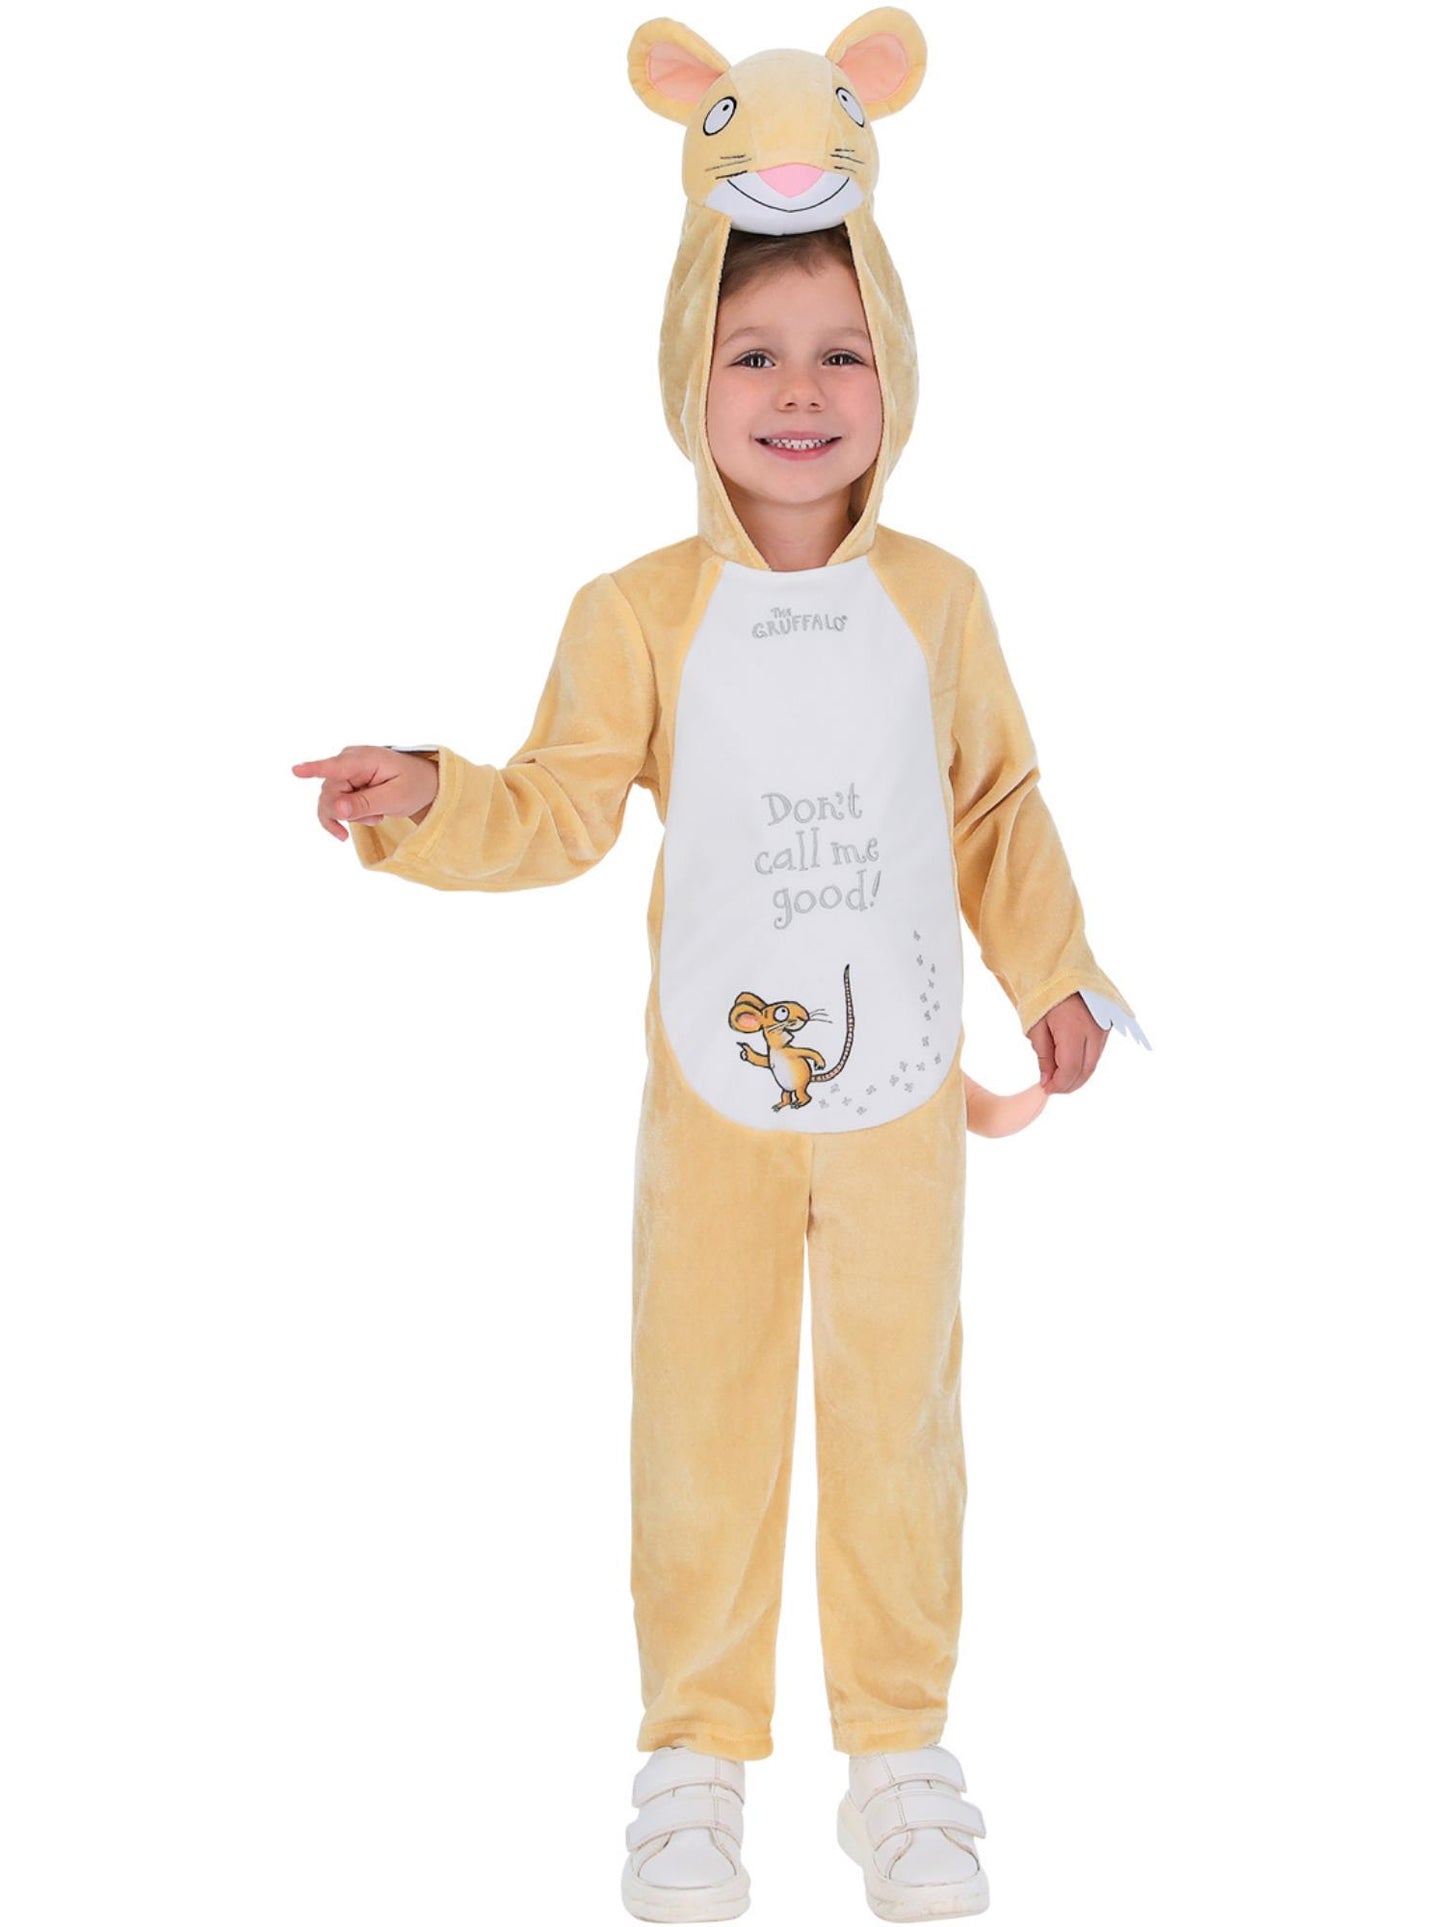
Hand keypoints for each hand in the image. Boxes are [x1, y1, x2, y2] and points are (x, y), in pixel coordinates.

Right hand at [291, 747, 438, 842]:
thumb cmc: (413, 785)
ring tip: (376, 816)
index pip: (335, 766)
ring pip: (329, 802)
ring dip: (350, 816)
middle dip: (349, 813)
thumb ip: (364, 804)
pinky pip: (331, 805)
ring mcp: (343, 772)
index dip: (313, 769)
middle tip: (377, 817)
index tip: (295, 771)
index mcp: (364, 759)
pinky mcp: (342, 783)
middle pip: (330, 794)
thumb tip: (336, 809)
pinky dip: (342, 818)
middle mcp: (347, 761)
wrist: (423, 783)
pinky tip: (348, 832)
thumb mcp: (394, 798)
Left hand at [1027, 992, 1107, 1094]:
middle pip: (1086, 1070)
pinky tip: (1069, 1063)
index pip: (1070, 1069)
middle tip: (1052, 1087)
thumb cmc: (1044, 996)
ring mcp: (1104, 1029)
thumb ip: (1043, 1056)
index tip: (1045, 1088)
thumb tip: (1047, 1081)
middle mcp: (1094, 1031)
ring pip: (1093, 1063)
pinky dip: (1084, 1062)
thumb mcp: (1035, 1026)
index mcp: (1074, 1029)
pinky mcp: (1107, 1026)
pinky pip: (1097, 1052)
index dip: (1058, 1084)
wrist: (1062, 970)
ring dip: (1077, 1075)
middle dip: (1069, 1084)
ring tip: (1059, 1077)